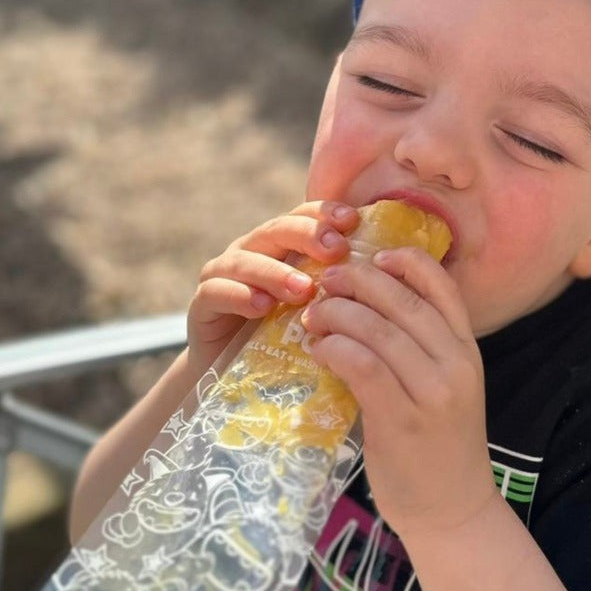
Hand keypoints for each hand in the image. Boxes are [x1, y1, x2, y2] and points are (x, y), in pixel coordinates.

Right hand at [187, 201, 358, 370]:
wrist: (238, 376)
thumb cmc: (287, 340)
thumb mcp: (317, 310)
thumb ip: (341, 289)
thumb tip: (388, 277)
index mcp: (283, 246)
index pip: (304, 216)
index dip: (325, 213)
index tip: (353, 221)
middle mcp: (253, 251)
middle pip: (277, 230)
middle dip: (307, 235)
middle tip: (335, 250)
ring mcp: (224, 274)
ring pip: (246, 260)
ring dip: (276, 272)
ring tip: (304, 289)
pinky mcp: (202, 304)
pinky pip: (217, 293)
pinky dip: (239, 296)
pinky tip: (261, 307)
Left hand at [301, 247, 498, 537]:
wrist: (452, 510)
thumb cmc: (439, 446)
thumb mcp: (446, 388)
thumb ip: (420, 349)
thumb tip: (369, 308)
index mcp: (467, 351)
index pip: (442, 287)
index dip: (407, 261)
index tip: (374, 255)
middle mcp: (455, 365)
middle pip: (402, 300)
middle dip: (358, 281)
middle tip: (326, 279)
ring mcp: (431, 393)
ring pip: (377, 329)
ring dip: (337, 313)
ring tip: (312, 315)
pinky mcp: (401, 420)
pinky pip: (362, 365)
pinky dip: (334, 347)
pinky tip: (318, 348)